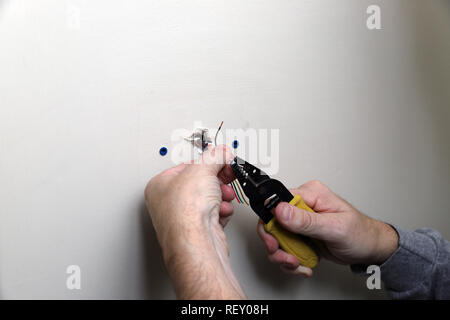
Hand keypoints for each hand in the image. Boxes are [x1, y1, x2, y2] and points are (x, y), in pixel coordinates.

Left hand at [145, 145, 244, 298]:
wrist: (196, 242)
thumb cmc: (185, 211)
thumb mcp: (202, 169)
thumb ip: (215, 156)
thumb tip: (222, 152)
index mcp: (159, 186)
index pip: (186, 167)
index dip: (206, 163)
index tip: (220, 160)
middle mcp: (167, 203)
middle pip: (198, 183)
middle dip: (216, 181)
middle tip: (225, 177)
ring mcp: (182, 219)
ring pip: (208, 200)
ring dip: (220, 197)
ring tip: (223, 197)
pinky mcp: (197, 232)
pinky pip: (213, 215)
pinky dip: (221, 212)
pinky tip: (221, 212)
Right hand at [257, 180, 398, 276]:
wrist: (369, 248)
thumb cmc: (360, 233)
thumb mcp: (334, 227)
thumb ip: (306, 220)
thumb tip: (280, 209)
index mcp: (311, 194)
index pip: (277, 201)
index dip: (271, 222)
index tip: (275, 240)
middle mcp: (303, 205)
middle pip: (272, 221)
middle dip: (276, 244)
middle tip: (286, 257)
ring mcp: (300, 221)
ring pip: (276, 237)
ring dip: (283, 255)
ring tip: (297, 263)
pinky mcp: (300, 234)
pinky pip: (285, 246)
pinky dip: (290, 260)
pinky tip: (302, 264)